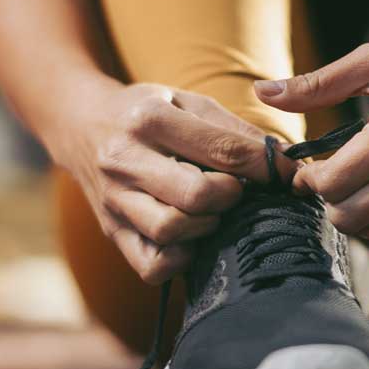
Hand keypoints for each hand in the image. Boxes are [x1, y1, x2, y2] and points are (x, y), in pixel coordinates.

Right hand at [56, 82, 298, 282]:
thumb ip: (235, 130)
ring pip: (170, 231)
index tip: (288, 173)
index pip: (222, 151)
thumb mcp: (188, 102)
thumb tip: (286, 161)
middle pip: (195, 196)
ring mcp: (113, 201)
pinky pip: (151, 265)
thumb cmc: (147, 112)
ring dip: (206, 225)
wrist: (80, 125)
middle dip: (231, 196)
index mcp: (149, 120)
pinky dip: (180, 258)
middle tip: (238, 190)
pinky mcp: (111, 232)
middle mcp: (125, 161)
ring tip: (212, 212)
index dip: (265, 167)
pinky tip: (191, 237)